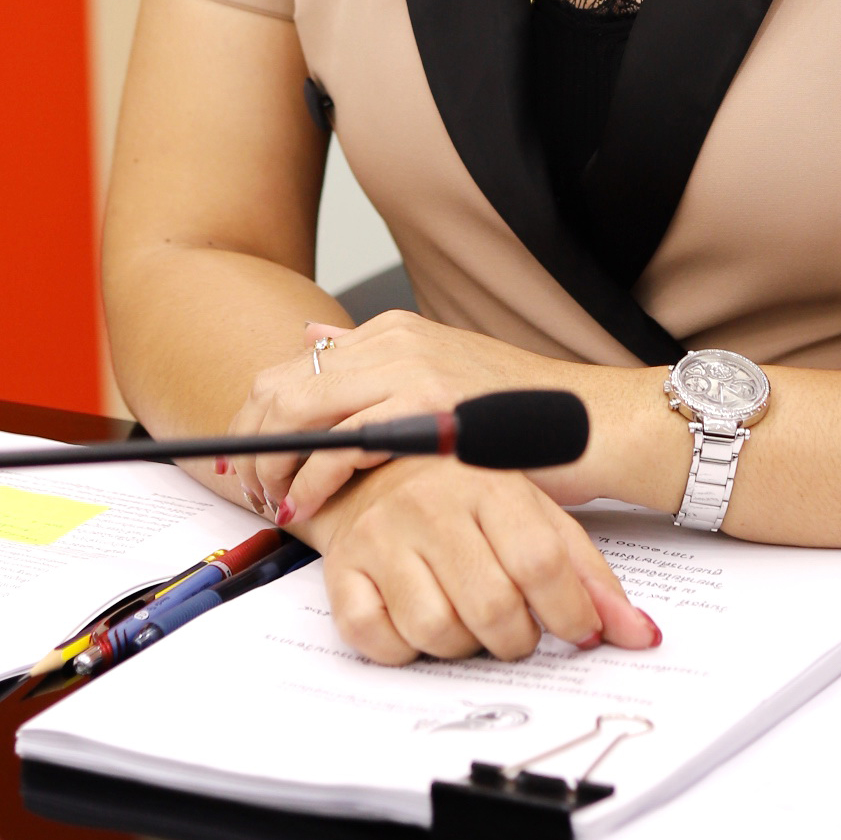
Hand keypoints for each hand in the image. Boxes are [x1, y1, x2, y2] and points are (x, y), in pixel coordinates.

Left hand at [234, 310, 664, 525]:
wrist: (594, 426)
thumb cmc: (523, 419)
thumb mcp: (441, 378)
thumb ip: (373, 362)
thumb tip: (309, 337)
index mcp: (393, 333)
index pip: (290, 367)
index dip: (255, 421)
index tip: (246, 467)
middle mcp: (395, 340)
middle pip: (281, 385)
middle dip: (251, 445)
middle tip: (250, 493)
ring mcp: (412, 369)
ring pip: (299, 411)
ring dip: (274, 467)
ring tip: (276, 506)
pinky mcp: (429, 407)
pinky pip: (342, 444)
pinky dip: (313, 479)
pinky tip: (311, 506)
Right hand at [301, 456, 663, 665]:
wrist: (370, 471)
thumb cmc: (464, 499)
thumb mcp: (534, 515)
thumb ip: (587, 574)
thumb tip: (643, 636)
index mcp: (487, 481)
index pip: (540, 561)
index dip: (569, 612)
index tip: (578, 631)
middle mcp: (430, 504)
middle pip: (492, 606)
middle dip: (517, 639)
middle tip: (518, 630)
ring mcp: (380, 536)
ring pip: (437, 631)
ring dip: (463, 647)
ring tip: (468, 622)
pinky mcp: (342, 570)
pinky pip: (378, 641)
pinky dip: (405, 650)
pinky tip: (418, 624)